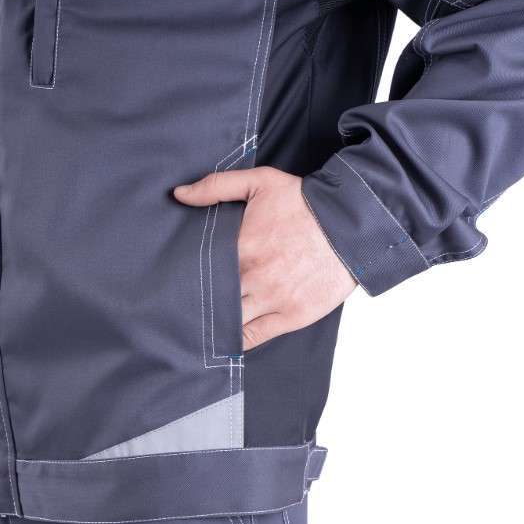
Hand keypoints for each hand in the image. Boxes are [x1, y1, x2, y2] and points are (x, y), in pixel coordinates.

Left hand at [174, 166, 355, 349]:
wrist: (351, 223)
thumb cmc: (305, 202)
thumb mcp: (260, 181)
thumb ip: (216, 186)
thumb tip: (179, 194)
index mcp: (241, 246)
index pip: (201, 270)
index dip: (184, 277)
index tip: (173, 281)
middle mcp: (254, 276)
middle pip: (212, 299)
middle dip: (195, 304)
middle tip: (177, 309)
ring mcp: (274, 299)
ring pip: (231, 322)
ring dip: (214, 325)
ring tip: (197, 328)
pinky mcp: (292, 315)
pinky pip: (256, 337)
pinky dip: (237, 341)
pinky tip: (223, 341)